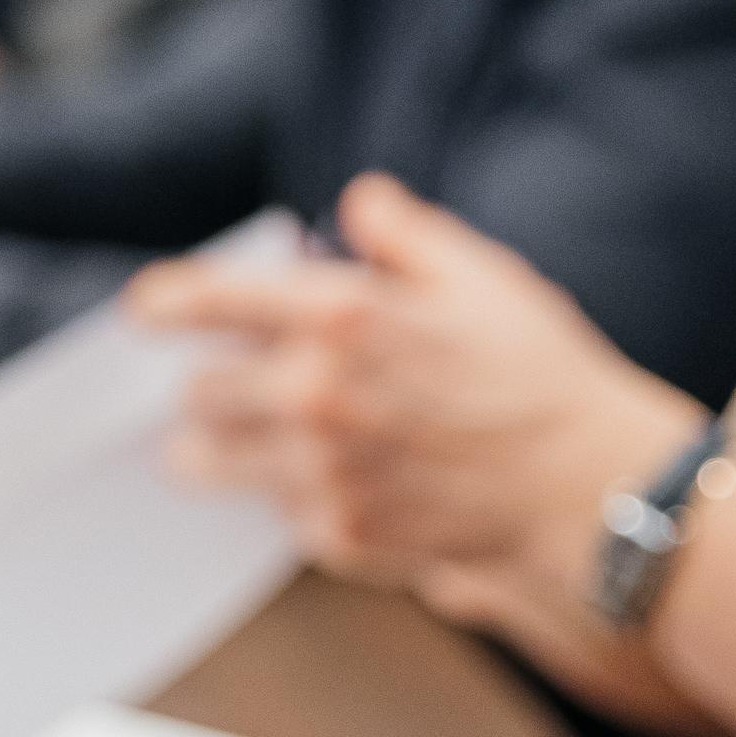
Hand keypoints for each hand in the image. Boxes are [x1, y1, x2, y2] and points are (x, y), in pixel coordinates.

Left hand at [129, 175, 700, 579]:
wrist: (590, 489)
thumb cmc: (542, 374)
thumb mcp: (483, 276)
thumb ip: (405, 235)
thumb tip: (360, 202)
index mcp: (344, 316)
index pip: (213, 300)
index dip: (168, 302)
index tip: (145, 311)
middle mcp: (317, 395)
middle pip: (199, 391)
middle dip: (204, 383)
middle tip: (214, 382)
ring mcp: (323, 472)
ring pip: (214, 460)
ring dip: (215, 446)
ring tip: (228, 438)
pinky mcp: (340, 534)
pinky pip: (278, 512)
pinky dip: (288, 495)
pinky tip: (322, 480)